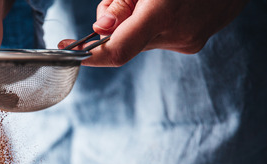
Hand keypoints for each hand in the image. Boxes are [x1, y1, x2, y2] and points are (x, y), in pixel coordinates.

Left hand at [59, 0, 248, 66]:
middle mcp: (177, 34)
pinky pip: (164, 35)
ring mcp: (190, 40)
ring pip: (144, 37)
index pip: (116, 51)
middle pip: (127, 41)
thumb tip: (101, 29)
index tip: (68, 49)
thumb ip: (121, 2)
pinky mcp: (198, 40)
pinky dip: (160, 21)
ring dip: (141, 21)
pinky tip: (174, 2)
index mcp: (163, 14)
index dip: (89, 56)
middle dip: (116, 24)